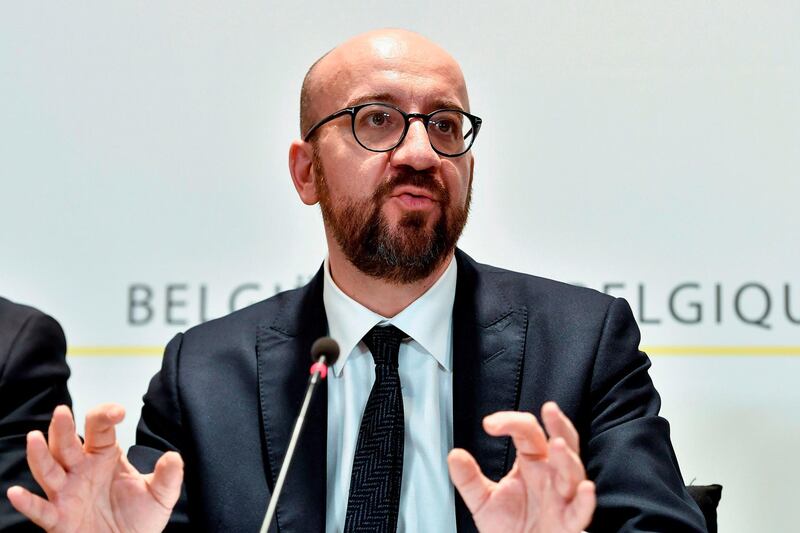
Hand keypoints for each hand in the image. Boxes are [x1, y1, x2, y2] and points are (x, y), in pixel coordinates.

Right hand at [6, 404, 182, 532]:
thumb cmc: (139, 519)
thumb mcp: (160, 495)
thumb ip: (168, 476)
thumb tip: (174, 457)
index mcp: (104, 457)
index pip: (100, 429)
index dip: (105, 415)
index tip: (119, 412)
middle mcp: (81, 470)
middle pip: (67, 445)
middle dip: (63, 428)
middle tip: (62, 411)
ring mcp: (67, 493)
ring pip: (49, 470)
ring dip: (40, 455)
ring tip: (34, 437)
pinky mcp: (59, 519)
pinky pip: (40, 510)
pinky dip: (27, 503)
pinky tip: (16, 493)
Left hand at [448, 402, 595, 532]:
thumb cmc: (510, 526)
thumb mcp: (483, 500)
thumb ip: (469, 478)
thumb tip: (454, 455)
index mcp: (532, 462)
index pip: (527, 433)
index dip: (511, 422)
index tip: (490, 424)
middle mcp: (551, 475)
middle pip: (562, 442)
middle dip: (558, 425)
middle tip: (549, 409)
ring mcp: (562, 497)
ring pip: (572, 472)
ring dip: (567, 458)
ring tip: (557, 445)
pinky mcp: (568, 522)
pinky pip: (580, 510)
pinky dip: (586, 501)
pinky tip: (585, 489)